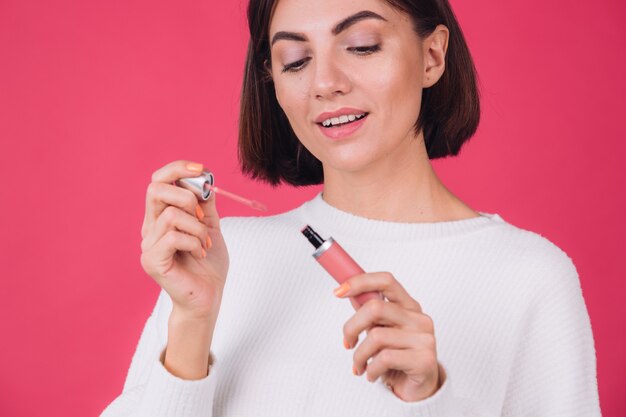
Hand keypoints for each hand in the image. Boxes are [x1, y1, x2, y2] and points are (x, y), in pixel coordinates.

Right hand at [140, 160, 228, 319]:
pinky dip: (194, 241)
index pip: (158, 181)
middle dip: (187, 196)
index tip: (202, 169)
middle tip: (203, 216)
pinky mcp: (152, 260)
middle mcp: (150, 228)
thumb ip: (205, 203)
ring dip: (198, 227)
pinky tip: (200, 253)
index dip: (177, 169)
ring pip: (172, 214)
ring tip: (204, 243)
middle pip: (155, 189)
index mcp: (160, 216)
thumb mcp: (210, 225)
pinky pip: (173, 236)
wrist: (208, 297)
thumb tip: (205, 178)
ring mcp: (148, 244)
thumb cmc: (208, 264)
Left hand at [334, 272, 442, 401]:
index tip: (339, 291)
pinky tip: (371, 374)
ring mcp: (424, 338)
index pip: (386, 281)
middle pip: (375, 308)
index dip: (360, 282)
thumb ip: (367, 312)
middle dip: (351, 327)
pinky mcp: (425, 359)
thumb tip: (347, 290)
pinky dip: (370, 369)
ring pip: (376, 336)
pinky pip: (385, 358)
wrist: (416, 390)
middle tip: (347, 343)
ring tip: (360, 365)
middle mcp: (419, 319)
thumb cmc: (396, 358)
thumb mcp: (380, 331)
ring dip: (359, 355)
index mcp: (408, 306)